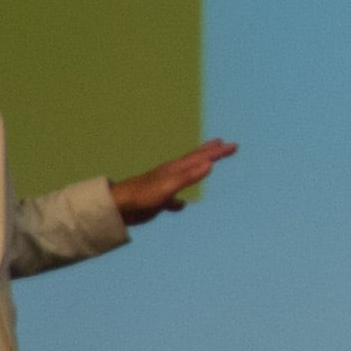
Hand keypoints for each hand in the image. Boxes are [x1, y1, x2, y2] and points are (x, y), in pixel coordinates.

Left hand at [111, 140, 237, 223]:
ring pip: (186, 176)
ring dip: (198, 170)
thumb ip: (188, 176)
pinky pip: (173, 199)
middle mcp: (171, 175)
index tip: (233, 146)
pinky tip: (181, 205)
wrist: (117, 206)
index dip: (217, 152)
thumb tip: (210, 164)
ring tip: (206, 164)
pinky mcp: (157, 201)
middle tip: (225, 144)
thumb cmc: (142, 195)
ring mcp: (164, 187)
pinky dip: (179, 202)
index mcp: (175, 169)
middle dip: (210, 153)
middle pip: (194, 161)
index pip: (201, 158)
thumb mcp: (168, 186)